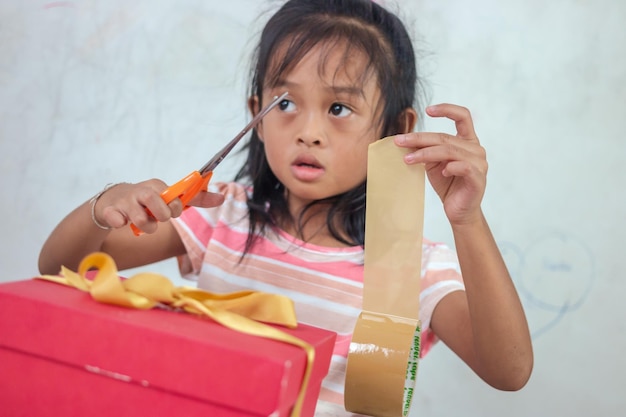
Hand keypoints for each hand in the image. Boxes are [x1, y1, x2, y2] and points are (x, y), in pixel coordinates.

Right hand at [94, 180, 224, 233]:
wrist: (114, 199)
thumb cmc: (149, 200)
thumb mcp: (171, 197)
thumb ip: (196, 199)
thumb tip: (222, 198)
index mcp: (158, 186)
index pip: (174, 197)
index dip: (176, 209)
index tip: (174, 212)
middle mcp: (141, 191)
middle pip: (158, 208)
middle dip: (161, 218)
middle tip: (157, 218)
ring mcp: (125, 201)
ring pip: (141, 220)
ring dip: (145, 227)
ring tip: (142, 222)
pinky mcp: (110, 211)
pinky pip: (116, 221)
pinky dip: (120, 224)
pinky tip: (121, 221)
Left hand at [394, 104, 486, 225]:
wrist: (458, 210)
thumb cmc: (447, 184)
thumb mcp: (433, 163)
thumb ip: (426, 149)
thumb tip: (405, 138)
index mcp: (468, 141)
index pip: (463, 116)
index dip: (447, 109)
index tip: (428, 110)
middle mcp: (476, 149)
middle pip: (445, 137)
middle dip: (419, 138)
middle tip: (399, 141)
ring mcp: (479, 163)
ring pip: (449, 151)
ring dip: (425, 153)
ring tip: (407, 158)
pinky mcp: (478, 178)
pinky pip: (463, 167)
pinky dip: (450, 167)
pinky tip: (441, 172)